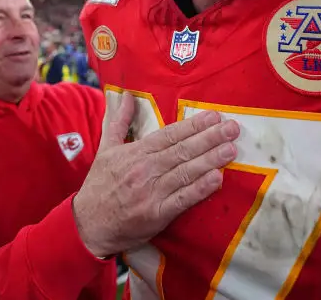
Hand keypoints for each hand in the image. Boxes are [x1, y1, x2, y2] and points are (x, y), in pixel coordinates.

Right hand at [72, 93, 239, 257]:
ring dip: (210, 160)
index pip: (169, 134)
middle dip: (209, 138)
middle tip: (232, 127)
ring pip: (185, 172)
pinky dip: (200, 189)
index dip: (193, 125)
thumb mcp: (105, 149)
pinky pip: (182, 199)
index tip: (213, 116)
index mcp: (135, 152)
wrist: (87, 224)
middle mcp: (145, 169)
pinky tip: (216, 179)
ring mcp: (151, 192)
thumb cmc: (99, 185)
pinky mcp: (156, 214)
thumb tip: (127, 95)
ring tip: (231, 149)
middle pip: (182, 150)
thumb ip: (119, 121)